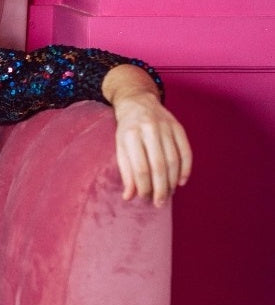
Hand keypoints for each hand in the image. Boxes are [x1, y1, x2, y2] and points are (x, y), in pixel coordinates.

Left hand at [103, 65, 192, 206]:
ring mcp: (166, 127)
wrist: (138, 102)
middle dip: (160, 188)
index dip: (144, 186)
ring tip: (168, 194)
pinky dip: (185, 168)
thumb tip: (128, 196)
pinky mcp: (178, 127)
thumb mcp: (120, 147)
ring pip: (173, 160)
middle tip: (159, 202)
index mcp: (130, 135)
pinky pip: (186, 151)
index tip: (144, 198)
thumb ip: (125, 171)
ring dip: (172, 181)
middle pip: (158, 165)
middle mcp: (149, 130)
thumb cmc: (127, 130)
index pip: (139, 167)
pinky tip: (181, 181)